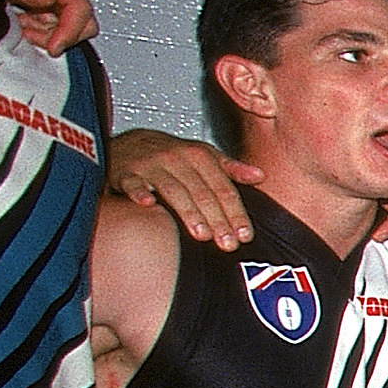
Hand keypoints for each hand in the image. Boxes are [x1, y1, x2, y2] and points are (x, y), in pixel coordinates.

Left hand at [4, 0, 97, 53]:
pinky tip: (26, 20)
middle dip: (57, 35)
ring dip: (46, 33)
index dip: (69, 33)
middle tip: (29, 34)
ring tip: (22, 23)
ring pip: (72, 27)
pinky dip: (44, 29)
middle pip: (83, 23)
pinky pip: (62, 24)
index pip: (80, 9)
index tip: (53, 48)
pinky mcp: (59, 1)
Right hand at [109, 129, 261, 249]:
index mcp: (200, 157)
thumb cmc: (170, 155)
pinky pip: (133, 183)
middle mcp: (177, 159)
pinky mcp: (126, 173)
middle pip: (202, 193)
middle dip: (217, 219)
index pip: (223, 188)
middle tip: (227, 243)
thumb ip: (231, 169)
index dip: (235, 213)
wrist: (128, 143)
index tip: (244, 235)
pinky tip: (149, 205)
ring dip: (188, 212)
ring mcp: (151, 165)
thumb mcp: (203, 156)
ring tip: (202, 235)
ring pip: (173, 190)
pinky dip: (139, 192)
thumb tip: (260, 176)